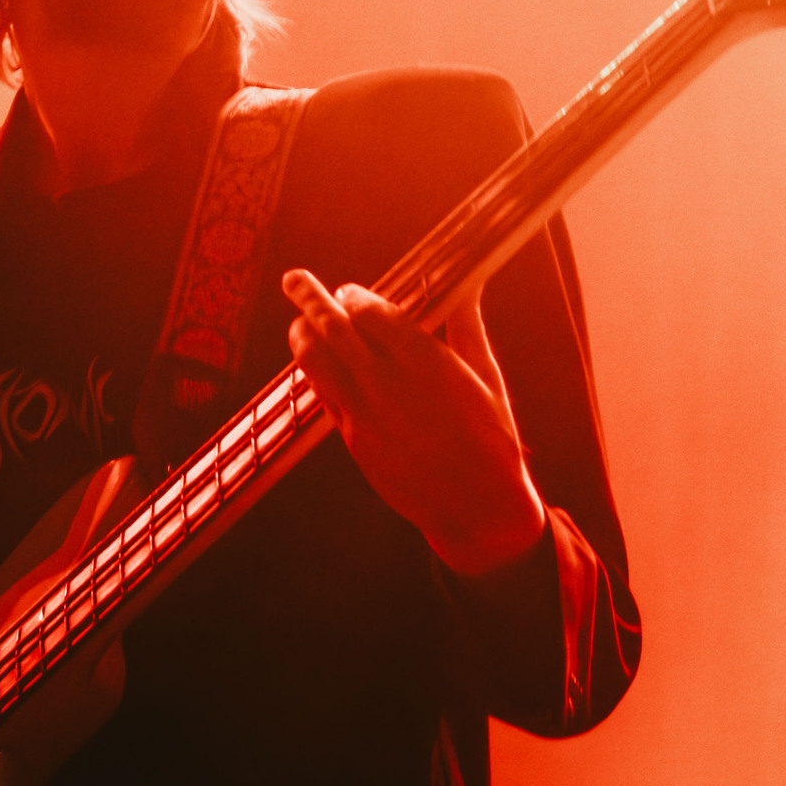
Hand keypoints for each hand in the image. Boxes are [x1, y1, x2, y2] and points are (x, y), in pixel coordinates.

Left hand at [282, 271, 548, 578]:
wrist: (476, 506)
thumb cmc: (492, 439)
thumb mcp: (487, 377)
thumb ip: (467, 326)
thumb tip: (469, 284)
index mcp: (425, 360)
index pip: (369, 311)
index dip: (352, 296)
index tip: (348, 291)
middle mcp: (388, 382)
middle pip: (332, 327)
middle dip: (308, 297)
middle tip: (293, 279)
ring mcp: (365, 413)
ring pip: (315, 362)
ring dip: (302, 336)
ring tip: (299, 323)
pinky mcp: (353, 441)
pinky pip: (323, 396)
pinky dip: (316, 373)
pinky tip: (318, 364)